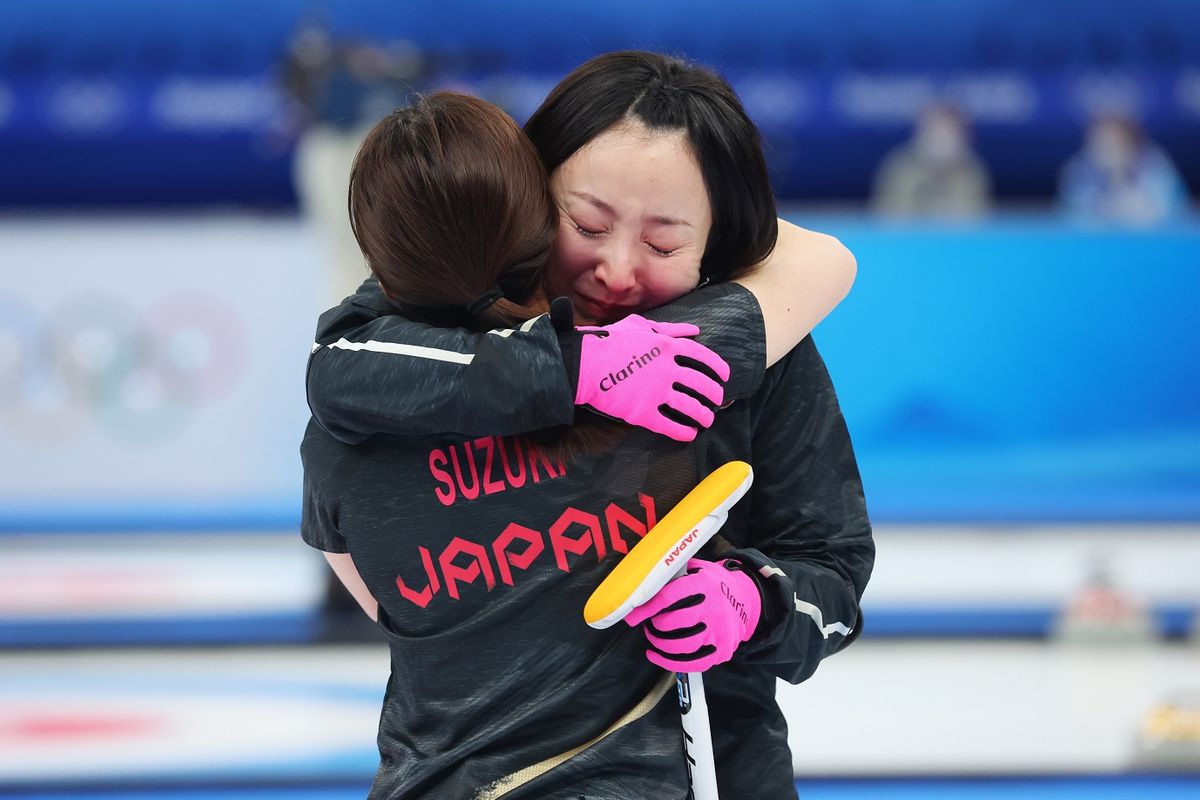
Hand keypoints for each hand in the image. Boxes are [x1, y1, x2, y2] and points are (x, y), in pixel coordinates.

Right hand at [575, 315, 729, 441]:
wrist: (583, 363)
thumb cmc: (609, 341)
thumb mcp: (640, 326)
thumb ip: (670, 329)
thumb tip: (694, 330)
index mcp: (668, 347)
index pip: (703, 357)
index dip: (717, 368)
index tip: (724, 376)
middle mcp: (667, 370)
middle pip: (701, 384)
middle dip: (713, 394)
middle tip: (716, 400)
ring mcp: (656, 392)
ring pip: (690, 407)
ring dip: (703, 415)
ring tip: (706, 420)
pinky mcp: (643, 412)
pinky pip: (670, 426)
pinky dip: (683, 432)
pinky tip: (689, 434)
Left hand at [624, 558, 761, 671]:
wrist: (745, 599)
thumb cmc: (713, 584)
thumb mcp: (698, 569)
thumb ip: (676, 573)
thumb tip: (645, 580)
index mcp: (704, 585)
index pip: (669, 597)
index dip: (647, 608)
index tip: (632, 615)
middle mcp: (713, 609)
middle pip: (674, 623)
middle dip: (655, 626)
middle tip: (648, 624)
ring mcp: (719, 632)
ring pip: (681, 645)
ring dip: (660, 644)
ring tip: (653, 637)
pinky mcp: (721, 651)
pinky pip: (692, 663)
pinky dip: (669, 662)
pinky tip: (656, 655)